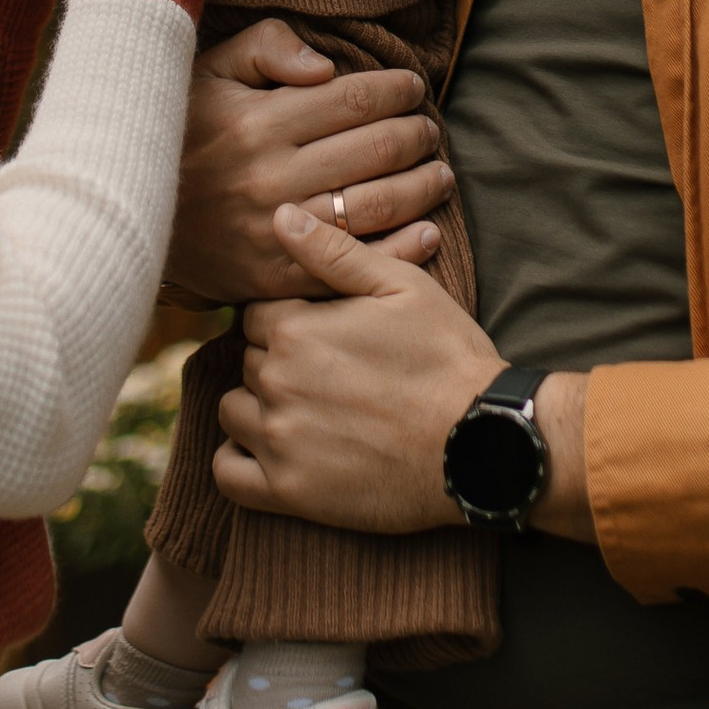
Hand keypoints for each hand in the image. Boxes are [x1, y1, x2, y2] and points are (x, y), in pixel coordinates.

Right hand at [170, 21, 450, 303]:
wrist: (125, 213)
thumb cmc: (180, 130)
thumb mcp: (208, 70)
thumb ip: (267, 48)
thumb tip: (326, 67)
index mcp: (259, 121)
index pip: (353, 99)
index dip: (396, 89)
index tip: (413, 86)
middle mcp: (271, 177)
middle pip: (377, 150)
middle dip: (418, 134)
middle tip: (429, 129)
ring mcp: (277, 231)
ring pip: (377, 205)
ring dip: (422, 187)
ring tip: (438, 173)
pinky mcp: (277, 278)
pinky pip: (354, 264)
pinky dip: (402, 250)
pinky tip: (427, 230)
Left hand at [214, 212, 499, 535]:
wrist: (481, 443)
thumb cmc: (447, 358)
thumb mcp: (402, 287)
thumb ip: (334, 251)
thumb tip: (279, 216)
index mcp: (296, 329)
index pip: (255, 315)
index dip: (287, 320)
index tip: (322, 334)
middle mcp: (276, 382)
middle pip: (247, 361)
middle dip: (276, 361)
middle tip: (327, 374)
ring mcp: (278, 440)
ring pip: (233, 411)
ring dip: (257, 407)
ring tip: (305, 410)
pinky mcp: (288, 492)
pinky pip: (228, 474)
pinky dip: (237, 460)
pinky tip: (268, 450)